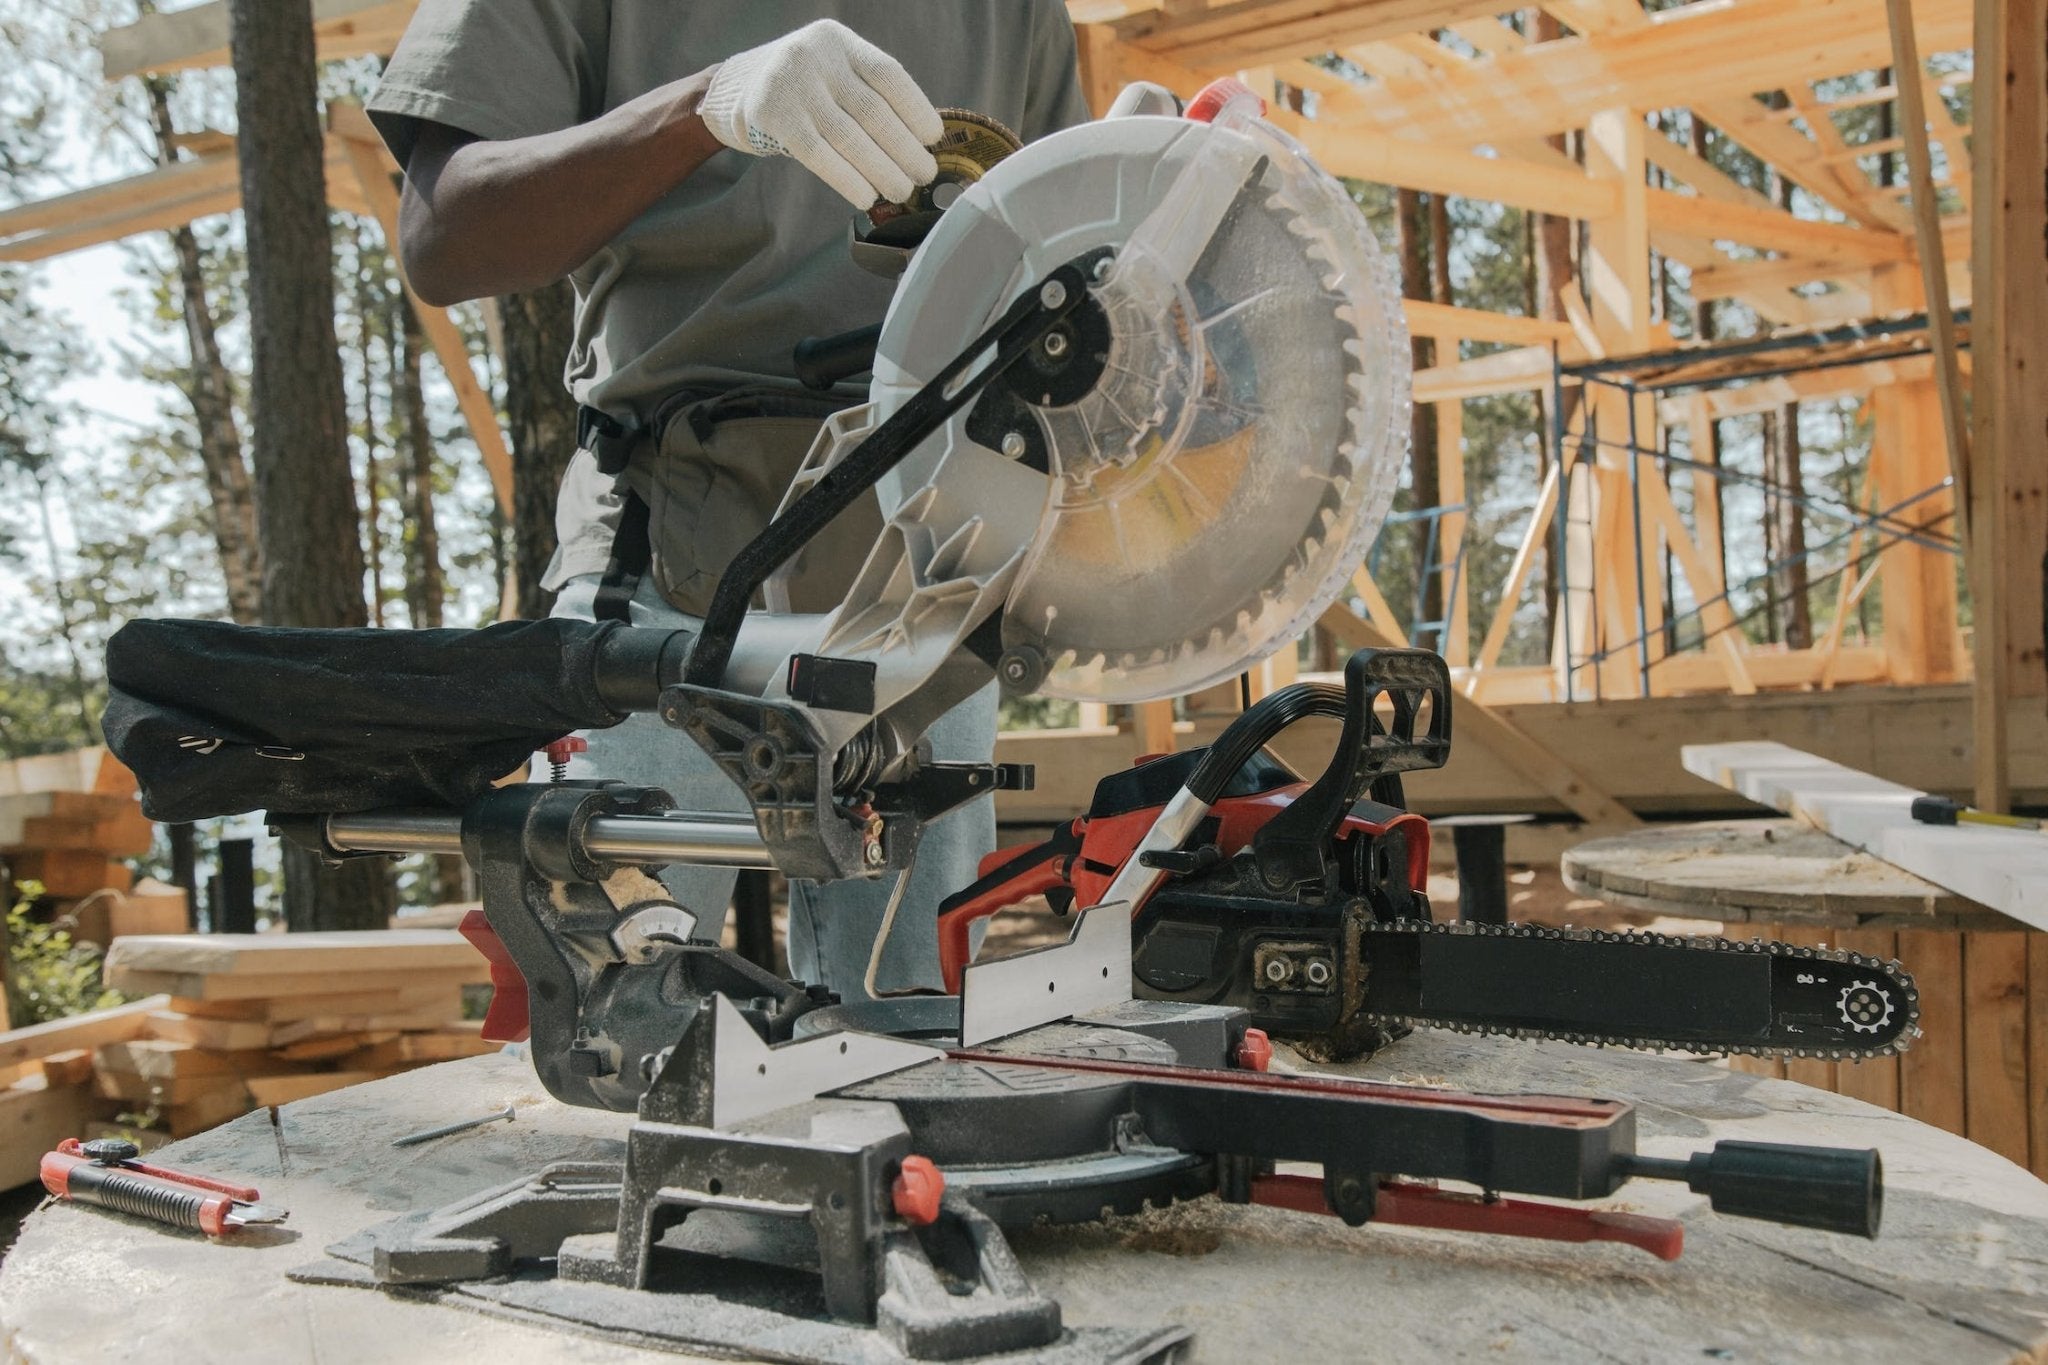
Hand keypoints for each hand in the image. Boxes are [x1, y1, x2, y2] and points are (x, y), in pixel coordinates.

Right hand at [699, 19, 943, 208]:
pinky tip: (866, 196)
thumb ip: (867, 94)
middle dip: (904, 148)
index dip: (915, 108)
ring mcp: (792, 85)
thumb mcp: (834, 73)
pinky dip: (847, 179)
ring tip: (901, 190)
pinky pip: (818, 154)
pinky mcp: (773, 116)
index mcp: (839, 41)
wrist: (736, 88)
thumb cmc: (802, 89)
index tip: (933, 138)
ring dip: (881, 169)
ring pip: (848, 136)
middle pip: (872, 110)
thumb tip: (919, 142)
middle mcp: (816, 56)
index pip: (887, 74)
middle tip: (924, 174)